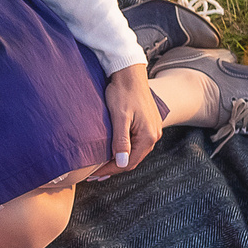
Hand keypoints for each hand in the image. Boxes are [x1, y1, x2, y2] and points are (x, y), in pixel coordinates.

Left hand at [95, 64, 164, 178]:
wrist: (129, 73)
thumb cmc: (123, 92)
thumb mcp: (119, 117)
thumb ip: (121, 140)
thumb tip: (122, 163)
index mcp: (148, 136)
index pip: (128, 162)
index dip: (110, 169)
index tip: (94, 173)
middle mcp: (154, 135)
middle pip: (132, 160)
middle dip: (113, 167)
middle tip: (94, 174)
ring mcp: (152, 130)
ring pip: (134, 152)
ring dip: (118, 159)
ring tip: (100, 165)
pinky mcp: (148, 124)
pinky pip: (136, 143)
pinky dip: (123, 150)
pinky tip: (112, 151)